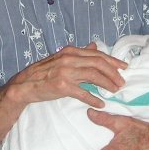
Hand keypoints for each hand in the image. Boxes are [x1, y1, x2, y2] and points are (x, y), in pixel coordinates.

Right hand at [5, 44, 125, 108]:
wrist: (25, 85)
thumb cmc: (44, 72)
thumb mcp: (62, 58)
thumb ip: (79, 53)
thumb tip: (94, 46)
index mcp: (70, 51)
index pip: (97, 54)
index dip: (113, 61)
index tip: (124, 68)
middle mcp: (69, 59)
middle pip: (98, 63)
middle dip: (113, 73)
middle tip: (122, 82)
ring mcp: (65, 72)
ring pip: (93, 76)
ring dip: (107, 84)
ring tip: (115, 91)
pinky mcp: (61, 86)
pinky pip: (82, 93)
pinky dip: (93, 99)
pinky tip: (100, 103)